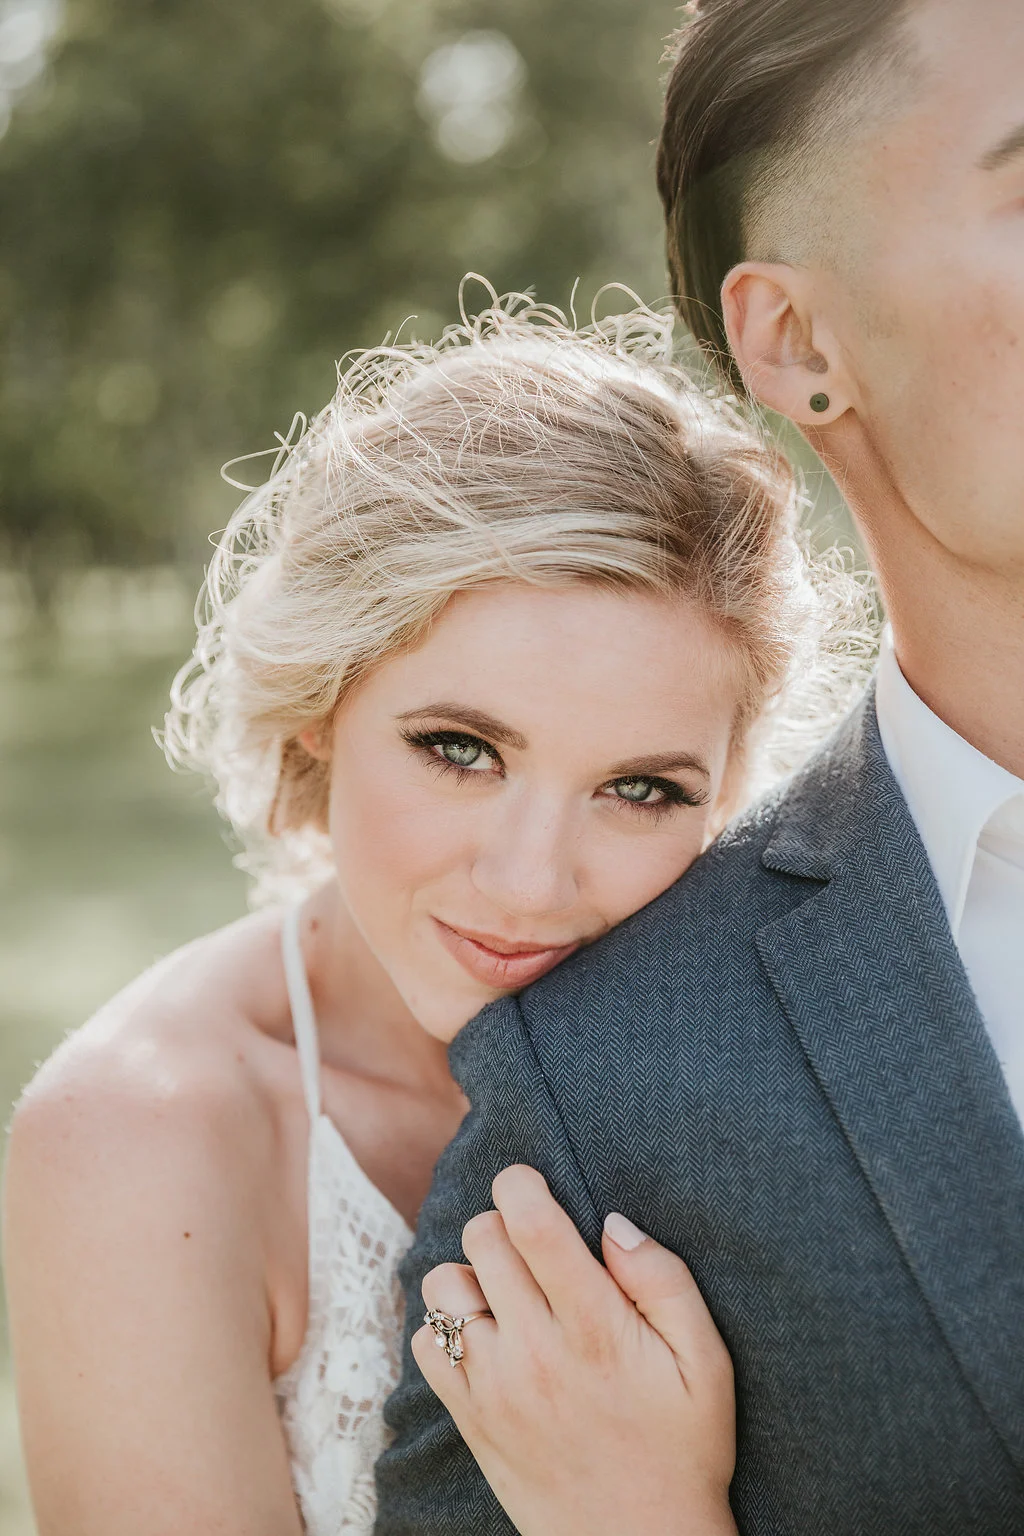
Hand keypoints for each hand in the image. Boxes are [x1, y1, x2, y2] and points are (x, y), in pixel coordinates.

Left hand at [413, 1166, 736, 1535]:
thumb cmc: (682, 1447)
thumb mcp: (706, 1362)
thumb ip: (664, 1281)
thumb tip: (613, 1224)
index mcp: (594, 1327)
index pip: (533, 1224)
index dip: (521, 1183)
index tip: (530, 1183)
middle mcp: (535, 1351)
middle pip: (482, 1238)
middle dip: (505, 1224)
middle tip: (534, 1247)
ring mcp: (494, 1386)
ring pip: (443, 1284)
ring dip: (471, 1273)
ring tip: (507, 1291)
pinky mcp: (469, 1419)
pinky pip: (424, 1344)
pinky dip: (445, 1328)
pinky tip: (487, 1336)